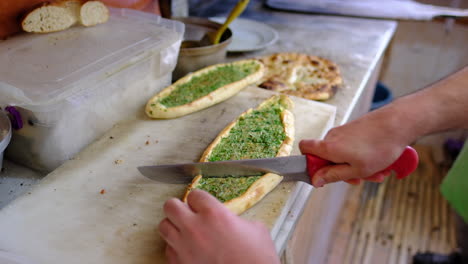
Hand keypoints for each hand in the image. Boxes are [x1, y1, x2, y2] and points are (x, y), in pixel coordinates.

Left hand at [158, 189, 279, 263]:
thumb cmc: (258, 258)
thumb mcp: (255, 229)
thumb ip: (236, 219)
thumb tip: (230, 220)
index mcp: (214, 213)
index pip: (194, 194)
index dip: (199, 200)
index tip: (202, 204)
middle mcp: (194, 227)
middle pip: (170, 206)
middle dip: (179, 208)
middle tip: (188, 213)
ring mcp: (184, 247)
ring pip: (163, 226)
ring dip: (174, 226)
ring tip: (185, 231)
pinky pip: (168, 250)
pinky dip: (176, 248)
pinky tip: (188, 250)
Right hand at [299, 109, 408, 186]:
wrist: (398, 124)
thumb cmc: (379, 147)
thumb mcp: (356, 170)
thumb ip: (332, 175)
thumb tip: (315, 180)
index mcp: (328, 147)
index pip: (304, 149)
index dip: (309, 163)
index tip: (323, 174)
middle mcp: (332, 137)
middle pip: (327, 157)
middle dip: (342, 171)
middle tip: (360, 178)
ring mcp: (344, 132)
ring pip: (342, 154)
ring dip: (357, 166)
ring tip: (376, 172)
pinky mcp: (354, 130)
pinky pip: (352, 147)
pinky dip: (363, 157)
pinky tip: (379, 162)